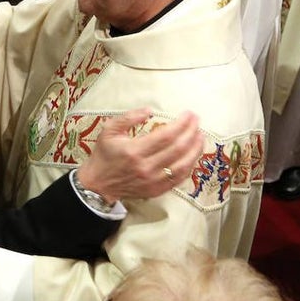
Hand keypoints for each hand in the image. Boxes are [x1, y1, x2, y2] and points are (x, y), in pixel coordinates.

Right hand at [76, 109, 202, 201]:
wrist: (98, 184)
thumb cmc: (105, 155)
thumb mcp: (109, 130)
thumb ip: (129, 117)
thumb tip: (149, 110)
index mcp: (134, 151)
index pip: (166, 136)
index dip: (181, 124)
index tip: (189, 114)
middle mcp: (145, 167)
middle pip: (177, 149)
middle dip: (191, 132)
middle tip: (197, 121)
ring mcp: (153, 181)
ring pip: (182, 165)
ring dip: (195, 149)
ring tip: (201, 136)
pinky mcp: (156, 190)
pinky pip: (179, 178)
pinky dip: (189, 166)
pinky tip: (193, 155)